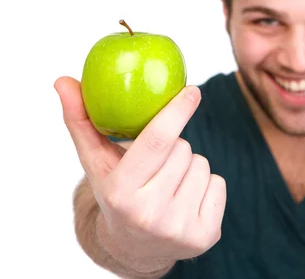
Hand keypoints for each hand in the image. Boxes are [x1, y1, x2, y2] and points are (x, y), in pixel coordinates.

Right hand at [55, 77, 225, 262]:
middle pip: (183, 149)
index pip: (156, 141)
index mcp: (121, 193)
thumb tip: (63, 80)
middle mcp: (150, 214)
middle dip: (176, 146)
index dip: (176, 111)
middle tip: (159, 164)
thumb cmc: (117, 192)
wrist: (136, 247)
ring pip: (203, 165)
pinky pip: (219, 183)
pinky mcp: (205, 236)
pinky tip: (186, 199)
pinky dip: (207, 185)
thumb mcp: (96, 162)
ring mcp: (179, 228)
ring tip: (169, 184)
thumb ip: (81, 121)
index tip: (193, 89)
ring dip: (190, 165)